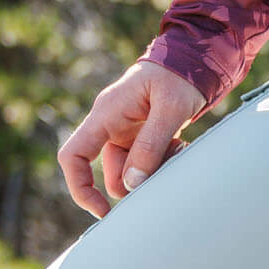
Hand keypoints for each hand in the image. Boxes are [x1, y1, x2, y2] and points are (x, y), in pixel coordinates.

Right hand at [56, 58, 207, 217]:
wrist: (195, 57)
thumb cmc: (179, 74)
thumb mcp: (171, 107)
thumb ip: (151, 144)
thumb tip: (132, 184)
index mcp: (106, 114)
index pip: (73, 156)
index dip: (80, 187)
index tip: (102, 210)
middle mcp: (111, 124)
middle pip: (110, 171)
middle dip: (137, 180)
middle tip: (168, 165)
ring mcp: (126, 130)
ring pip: (132, 170)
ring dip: (154, 169)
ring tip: (180, 148)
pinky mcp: (142, 134)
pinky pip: (146, 161)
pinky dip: (162, 160)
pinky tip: (180, 145)